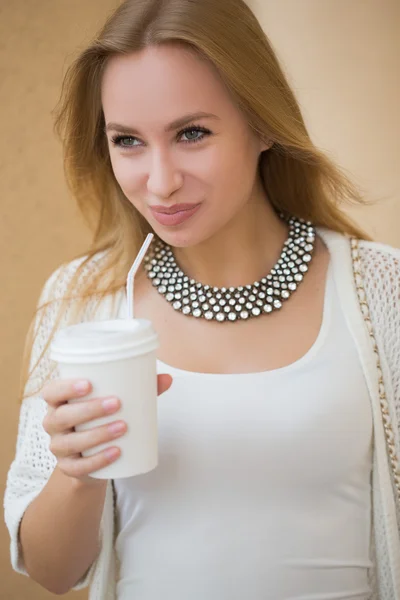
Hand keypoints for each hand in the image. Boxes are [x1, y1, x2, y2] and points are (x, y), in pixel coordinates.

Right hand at [41, 374, 171, 483]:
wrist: (93, 457)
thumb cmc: (103, 418)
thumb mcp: (116, 403)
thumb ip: (140, 389)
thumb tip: (168, 379)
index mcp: (59, 402)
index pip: (51, 391)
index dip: (65, 387)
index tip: (89, 384)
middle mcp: (53, 423)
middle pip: (62, 416)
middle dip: (89, 410)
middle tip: (116, 404)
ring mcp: (58, 447)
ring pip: (70, 442)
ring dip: (97, 434)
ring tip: (122, 427)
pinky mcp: (68, 468)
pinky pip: (79, 467)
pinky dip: (98, 460)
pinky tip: (116, 453)